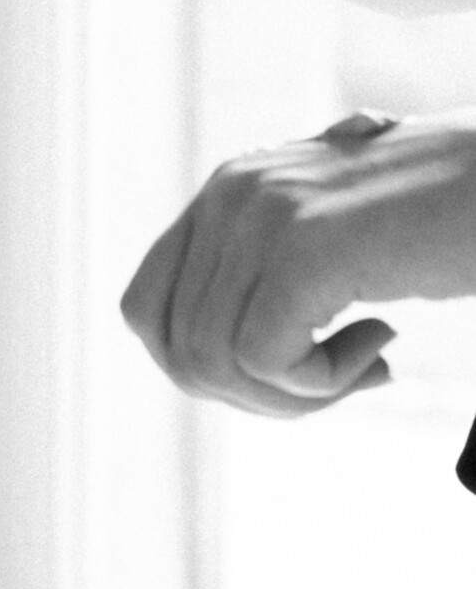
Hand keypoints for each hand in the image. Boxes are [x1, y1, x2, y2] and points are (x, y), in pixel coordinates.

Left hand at [120, 106, 475, 418]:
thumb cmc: (442, 220)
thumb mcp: (331, 237)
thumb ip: (264, 277)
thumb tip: (210, 370)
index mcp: (226, 193)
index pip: (146, 312)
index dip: (208, 369)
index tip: (290, 370)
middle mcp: (229, 196)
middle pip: (180, 351)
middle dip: (257, 395)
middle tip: (336, 380)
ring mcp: (262, 218)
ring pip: (216, 364)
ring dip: (297, 393)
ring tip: (366, 360)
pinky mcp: (304, 250)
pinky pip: (267, 362)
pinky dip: (324, 382)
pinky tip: (381, 342)